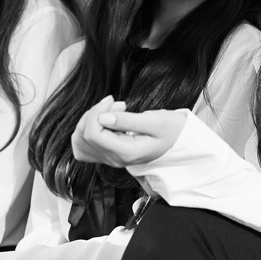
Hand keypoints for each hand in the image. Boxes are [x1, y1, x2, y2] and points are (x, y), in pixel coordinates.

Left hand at [71, 96, 185, 167]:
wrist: (180, 141)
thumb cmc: (172, 130)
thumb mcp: (155, 121)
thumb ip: (128, 120)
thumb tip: (103, 117)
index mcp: (125, 153)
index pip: (93, 134)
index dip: (96, 113)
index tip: (114, 101)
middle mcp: (114, 159)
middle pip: (84, 136)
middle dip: (94, 114)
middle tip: (116, 104)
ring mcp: (110, 159)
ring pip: (80, 142)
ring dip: (88, 122)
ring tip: (109, 111)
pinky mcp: (108, 154)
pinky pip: (84, 147)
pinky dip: (86, 131)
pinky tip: (103, 121)